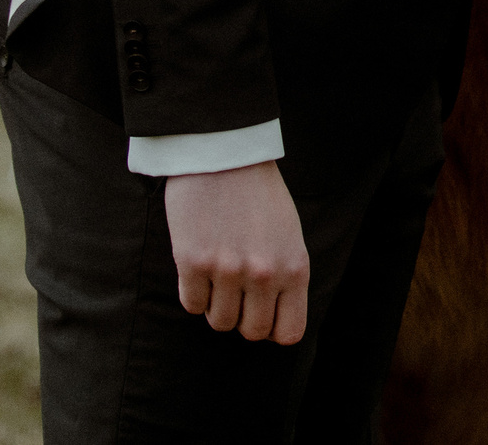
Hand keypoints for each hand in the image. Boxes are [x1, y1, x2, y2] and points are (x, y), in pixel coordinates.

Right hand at [163, 160, 309, 343]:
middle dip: (242, 317)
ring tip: (218, 273)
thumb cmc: (259, 194)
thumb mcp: (289, 235)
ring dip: (216, 304)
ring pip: (219, 322)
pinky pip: (192, 305)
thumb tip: (274, 318)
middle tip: (236, 290)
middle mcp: (265, 274)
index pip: (289, 333)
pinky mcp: (193, 263)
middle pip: (251, 332)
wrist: (224, 154)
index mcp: (295, 267)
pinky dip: (193, 292)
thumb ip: (286, 276)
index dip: (272, 328)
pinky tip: (199, 265)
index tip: (262, 313)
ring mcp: (228, 270)